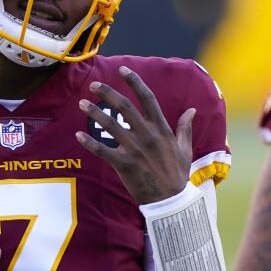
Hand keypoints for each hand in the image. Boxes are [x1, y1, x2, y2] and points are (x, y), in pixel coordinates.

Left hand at [75, 65, 194, 204]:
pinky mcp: (124, 164)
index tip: (122, 69)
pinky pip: (102, 151)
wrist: (170, 200)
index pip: (147, 98)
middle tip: (94, 85)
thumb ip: (185, 128)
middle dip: (108, 93)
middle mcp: (147, 135)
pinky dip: (89, 143)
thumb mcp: (185, 149)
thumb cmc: (177, 174)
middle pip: (125, 107)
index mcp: (162, 129)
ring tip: (82, 104)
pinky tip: (78, 135)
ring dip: (95, 113)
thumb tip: (192, 110)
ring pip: (111, 125)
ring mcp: (135, 149)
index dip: (134, 81)